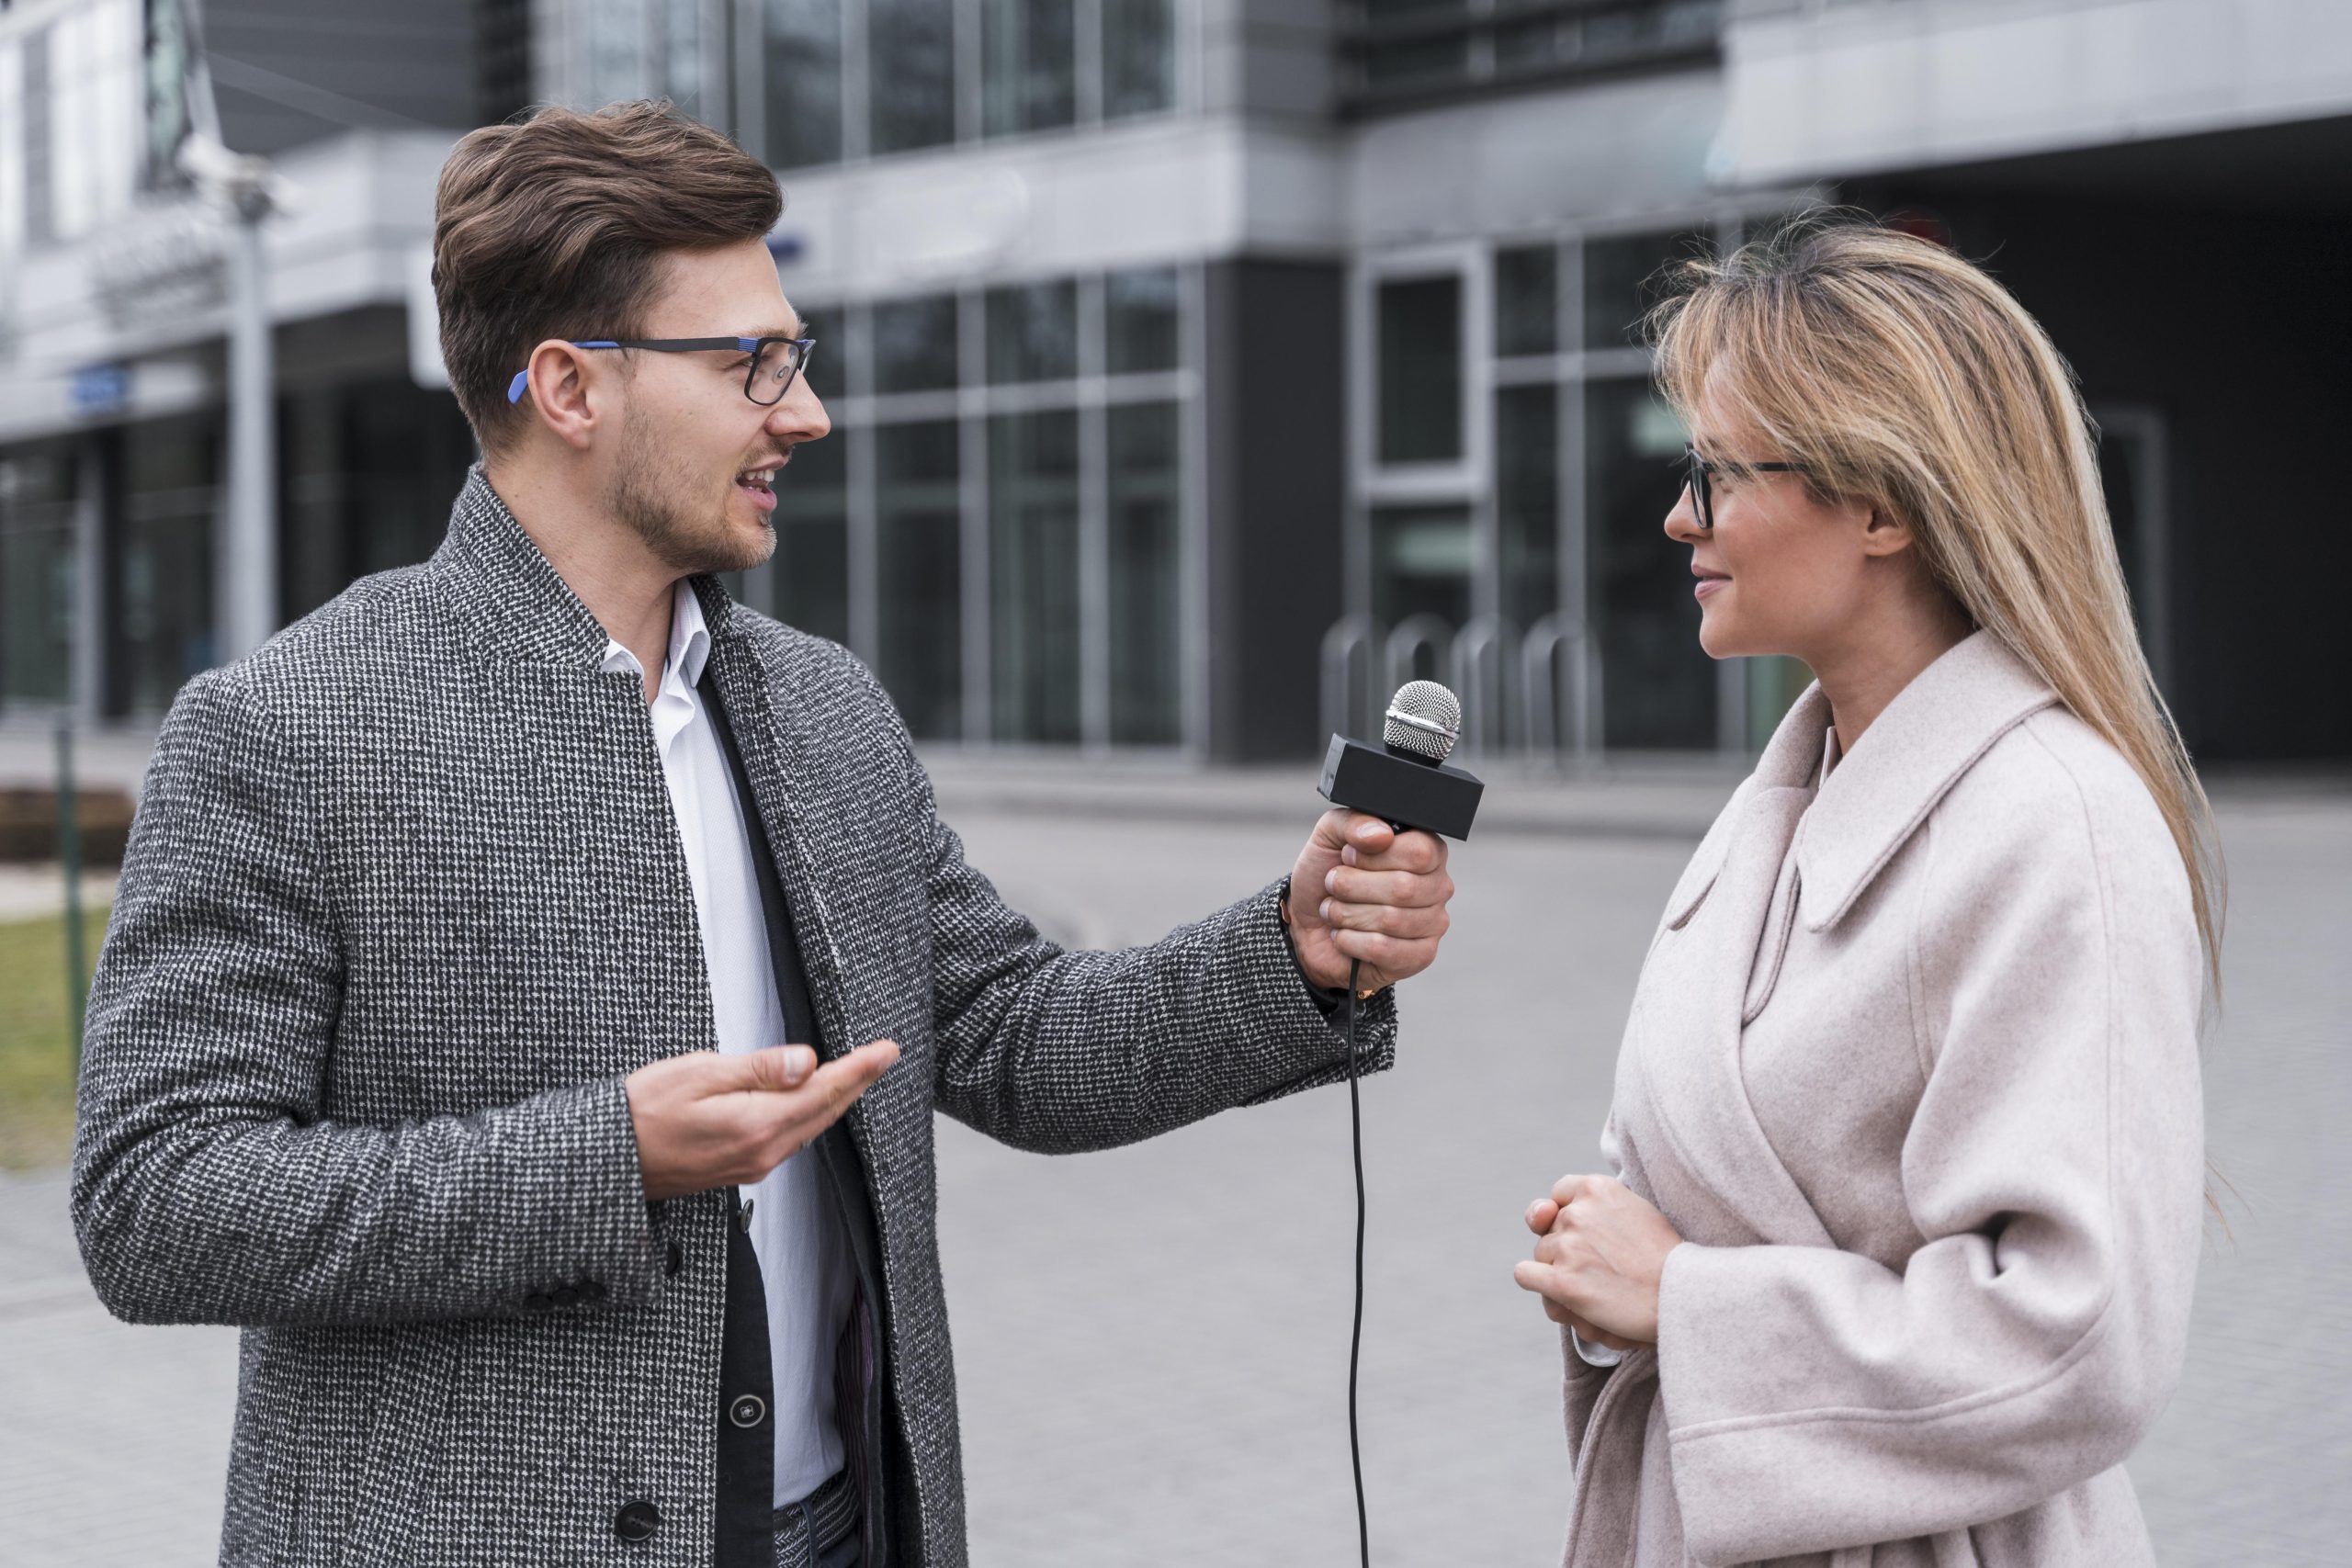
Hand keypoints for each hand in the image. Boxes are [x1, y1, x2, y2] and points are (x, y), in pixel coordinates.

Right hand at [626, 1040, 900, 1201]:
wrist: (610, 1158)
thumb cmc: (643, 1112)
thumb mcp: (700, 1073)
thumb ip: (759, 1069)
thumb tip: (807, 1063)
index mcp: (757, 1125)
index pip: (824, 1091)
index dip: (860, 1069)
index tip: (886, 1051)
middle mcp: (762, 1152)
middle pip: (824, 1112)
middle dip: (857, 1082)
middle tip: (883, 1056)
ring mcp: (753, 1164)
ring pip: (809, 1126)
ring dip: (835, 1099)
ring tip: (857, 1072)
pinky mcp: (741, 1167)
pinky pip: (789, 1138)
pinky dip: (809, 1114)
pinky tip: (812, 1100)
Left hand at [1285, 809, 1454, 991]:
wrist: (1308, 924)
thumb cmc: (1326, 876)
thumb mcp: (1330, 837)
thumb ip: (1354, 822)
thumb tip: (1382, 835)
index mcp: (1426, 850)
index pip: (1418, 851)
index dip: (1374, 856)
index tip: (1347, 856)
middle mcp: (1438, 885)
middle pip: (1403, 887)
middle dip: (1352, 887)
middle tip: (1334, 885)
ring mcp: (1433, 923)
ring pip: (1391, 920)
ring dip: (1347, 914)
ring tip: (1335, 911)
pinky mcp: (1420, 956)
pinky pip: (1384, 949)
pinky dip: (1350, 941)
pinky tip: (1343, 935)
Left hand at [1513, 1174, 1683, 1347]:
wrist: (1682, 1295)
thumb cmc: (1665, 1258)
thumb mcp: (1636, 1210)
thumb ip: (1595, 1206)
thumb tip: (1544, 1211)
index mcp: (1597, 1188)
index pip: (1559, 1194)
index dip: (1568, 1215)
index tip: (1585, 1233)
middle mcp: (1577, 1212)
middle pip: (1549, 1230)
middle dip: (1565, 1248)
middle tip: (1598, 1268)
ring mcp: (1568, 1247)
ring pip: (1539, 1255)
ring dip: (1556, 1272)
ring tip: (1591, 1287)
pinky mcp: (1562, 1281)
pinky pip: (1525, 1275)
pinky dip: (1537, 1284)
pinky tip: (1559, 1293)